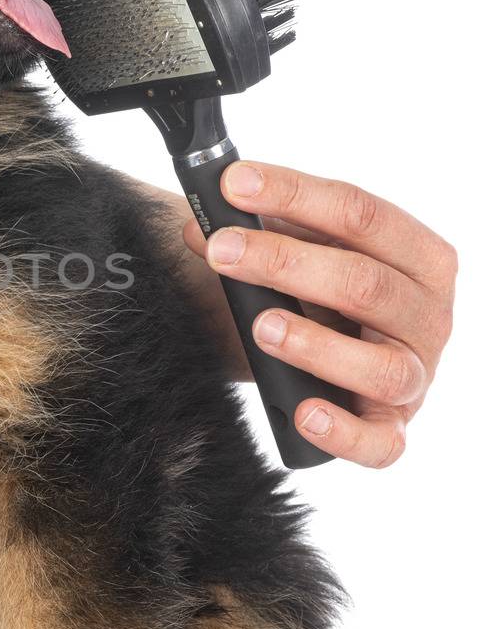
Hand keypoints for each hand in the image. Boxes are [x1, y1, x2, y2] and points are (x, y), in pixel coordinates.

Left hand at [183, 162, 456, 467]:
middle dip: (285, 262)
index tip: (234, 184)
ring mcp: (417, 376)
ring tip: (260, 326)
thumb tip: (197, 228)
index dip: (296, 194)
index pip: (362, 213)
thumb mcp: (301, 253)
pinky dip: (342, 432)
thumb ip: (260, 234)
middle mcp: (429, 315)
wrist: (337, 360)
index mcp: (418, 255)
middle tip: (222, 250)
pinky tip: (303, 413)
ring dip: (316, 345)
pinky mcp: (392, 429)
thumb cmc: (325, 296)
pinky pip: (380, 444)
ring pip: (381, 365)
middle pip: (365, 282)